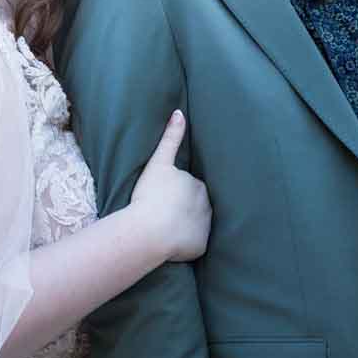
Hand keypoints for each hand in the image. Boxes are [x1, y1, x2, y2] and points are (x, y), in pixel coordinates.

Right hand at [130, 110, 209, 262]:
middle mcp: (208, 204)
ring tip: (166, 227)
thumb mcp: (158, 163)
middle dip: (185, 207)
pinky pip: (195, 242)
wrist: (150, 230)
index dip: (178, 191)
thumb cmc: (151, 195)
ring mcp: (205, 226)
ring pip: (197, 223)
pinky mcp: (201, 245)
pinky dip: (187, 242)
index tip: (164, 196)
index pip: (191, 187)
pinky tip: (171, 242)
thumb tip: (179, 112)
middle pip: (196, 204)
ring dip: (186, 224)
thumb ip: (170, 138)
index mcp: (199, 185)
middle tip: (164, 211)